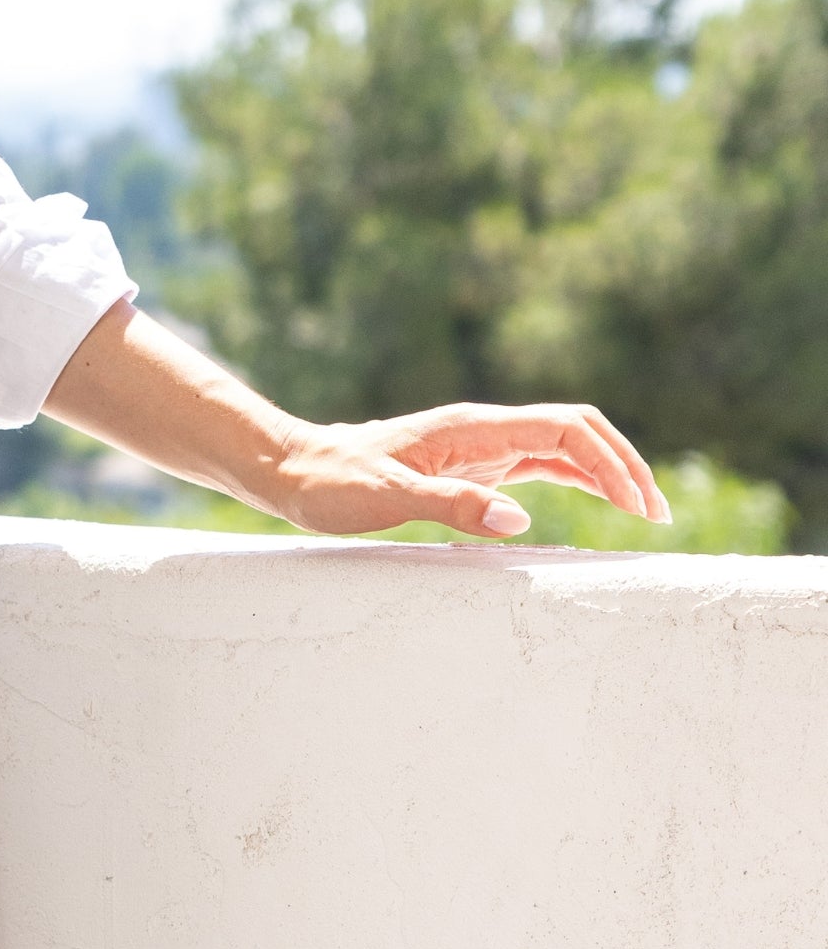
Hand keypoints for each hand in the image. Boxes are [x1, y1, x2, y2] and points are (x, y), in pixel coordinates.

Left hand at [264, 401, 669, 540]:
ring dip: (606, 472)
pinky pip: (539, 463)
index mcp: (472, 428)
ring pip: (563, 446)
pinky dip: (577, 478)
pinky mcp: (472, 466)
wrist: (293, 469)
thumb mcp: (384, 499)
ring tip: (643, 512)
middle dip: (623, 464)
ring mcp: (480, 445)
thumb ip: (450, 507)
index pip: (566, 428)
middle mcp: (484, 429)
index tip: (638, 505)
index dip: (611, 462)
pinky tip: (597, 500)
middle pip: (577, 430)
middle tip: (656, 513)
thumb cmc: (331, 485)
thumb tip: (519, 520)